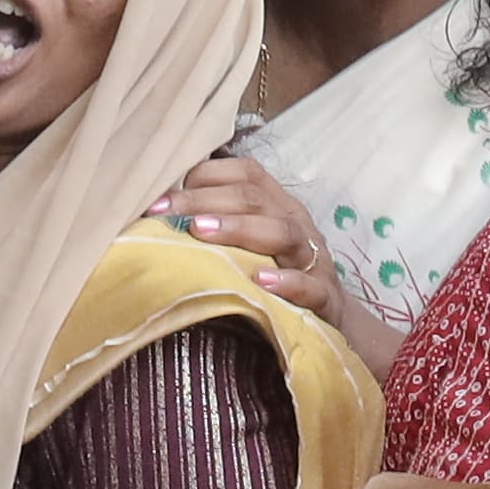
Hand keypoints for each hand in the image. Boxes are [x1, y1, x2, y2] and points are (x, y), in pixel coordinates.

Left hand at [168, 154, 345, 336]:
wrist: (330, 315)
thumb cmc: (277, 271)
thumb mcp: (250, 242)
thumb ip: (217, 224)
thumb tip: (160, 213)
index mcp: (276, 204)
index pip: (245, 173)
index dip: (203, 178)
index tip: (159, 198)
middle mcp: (294, 222)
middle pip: (254, 199)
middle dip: (205, 201)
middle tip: (166, 213)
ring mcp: (312, 258)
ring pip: (283, 232)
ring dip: (240, 229)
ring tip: (202, 231)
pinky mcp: (324, 295)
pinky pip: (310, 285)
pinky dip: (287, 282)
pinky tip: (260, 282)